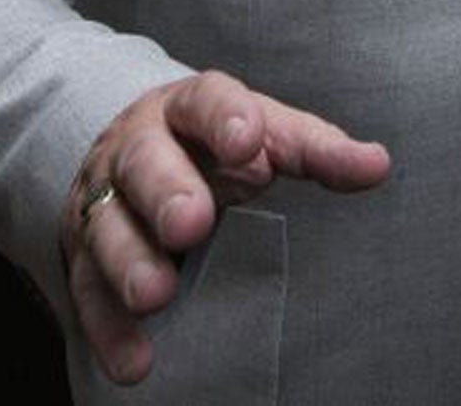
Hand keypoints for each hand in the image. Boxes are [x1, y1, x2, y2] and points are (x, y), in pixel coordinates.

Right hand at [64, 70, 390, 383]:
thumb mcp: (266, 135)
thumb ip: (317, 149)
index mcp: (190, 108)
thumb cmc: (215, 145)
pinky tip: (136, 361)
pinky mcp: (82, 252)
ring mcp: (105, 199)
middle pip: (145, 161)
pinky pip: (88, 291)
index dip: (225, 117)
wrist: (129, 148)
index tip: (248, 139)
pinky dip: (109, 328)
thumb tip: (378, 164)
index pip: (206, 100)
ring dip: (129, 261)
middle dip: (166, 190)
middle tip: (191, 223)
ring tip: (156, 294)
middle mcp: (139, 147)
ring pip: (107, 226)